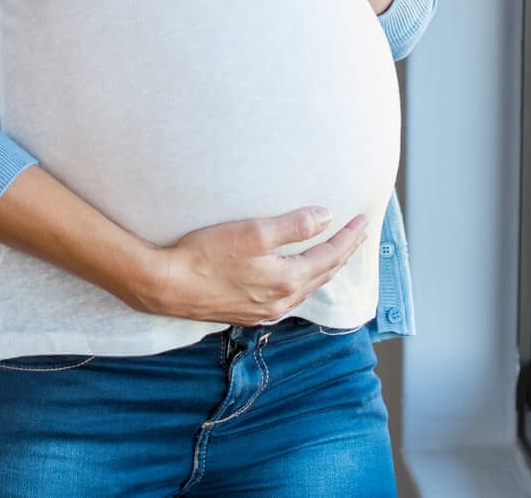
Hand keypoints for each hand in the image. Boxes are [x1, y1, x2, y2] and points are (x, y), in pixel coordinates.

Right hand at [139, 207, 368, 324]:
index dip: (349, 238)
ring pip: (306, 288)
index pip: (330, 257)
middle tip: (358, 234)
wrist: (167, 285)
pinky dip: (302, 281)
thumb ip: (294, 226)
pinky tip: (298, 276)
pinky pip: (288, 297)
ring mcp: (263, 312)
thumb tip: (327, 217)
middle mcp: (281, 303)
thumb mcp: (254, 232)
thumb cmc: (207, 255)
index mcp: (287, 282)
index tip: (364, 221)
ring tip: (335, 252)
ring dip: (324, 268)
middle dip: (343, 253)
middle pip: (322, 275)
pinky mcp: (246, 313)